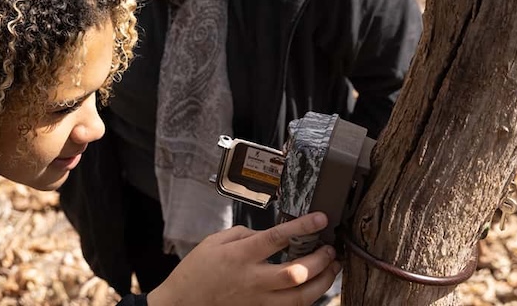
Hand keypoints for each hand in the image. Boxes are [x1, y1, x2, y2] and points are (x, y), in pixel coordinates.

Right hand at [146, 211, 341, 305]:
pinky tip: (315, 287)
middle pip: (296, 273)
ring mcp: (258, 300)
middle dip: (321, 260)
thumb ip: (244, 233)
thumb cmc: (197, 270)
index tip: (321, 218)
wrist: (183, 303)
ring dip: (323, 282)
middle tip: (331, 248)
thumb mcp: (215, 241)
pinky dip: (308, 298)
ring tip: (332, 268)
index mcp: (241, 255)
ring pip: (300, 297)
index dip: (303, 227)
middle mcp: (253, 280)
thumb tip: (269, 234)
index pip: (278, 238)